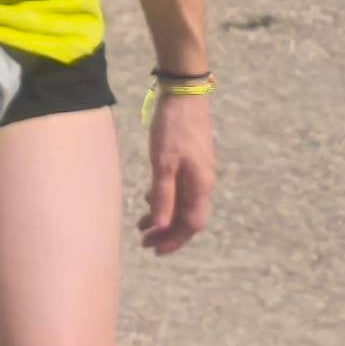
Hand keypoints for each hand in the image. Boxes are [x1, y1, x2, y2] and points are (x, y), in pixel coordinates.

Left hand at [140, 89, 214, 254]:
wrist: (184, 96)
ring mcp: (198, 172)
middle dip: (167, 233)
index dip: (174, 240)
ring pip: (182, 203)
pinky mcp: (190, 162)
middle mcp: (203, 183)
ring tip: (141, 225)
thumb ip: (163, 195)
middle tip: (144, 242)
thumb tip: (162, 226)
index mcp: (200, 187)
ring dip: (164, 216)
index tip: (154, 249)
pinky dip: (165, 198)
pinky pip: (180, 189)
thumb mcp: (163, 163)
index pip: (191, 225)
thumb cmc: (173, 128)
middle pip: (187, 218)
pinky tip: (149, 198)